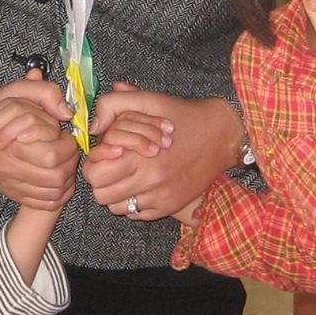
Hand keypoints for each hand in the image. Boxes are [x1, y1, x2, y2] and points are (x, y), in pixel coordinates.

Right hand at [0, 78, 76, 210]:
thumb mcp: (17, 91)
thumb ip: (45, 94)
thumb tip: (67, 113)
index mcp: (10, 145)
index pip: (52, 155)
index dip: (67, 145)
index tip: (65, 134)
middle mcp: (9, 169)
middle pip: (56, 177)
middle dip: (70, 162)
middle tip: (67, 149)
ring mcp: (11, 184)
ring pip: (53, 193)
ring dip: (68, 179)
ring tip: (65, 162)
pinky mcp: (13, 193)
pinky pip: (44, 204)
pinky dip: (58, 196)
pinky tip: (61, 180)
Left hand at [84, 89, 240, 220]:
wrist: (221, 134)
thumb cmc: (181, 116)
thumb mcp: (148, 100)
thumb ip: (113, 104)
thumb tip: (94, 126)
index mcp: (140, 156)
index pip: (95, 175)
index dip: (94, 163)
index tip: (104, 154)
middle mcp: (150, 182)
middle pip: (102, 195)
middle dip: (102, 180)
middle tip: (112, 166)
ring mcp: (161, 198)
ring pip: (118, 208)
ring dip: (116, 193)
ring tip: (125, 176)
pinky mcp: (171, 206)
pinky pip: (138, 215)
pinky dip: (134, 203)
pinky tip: (141, 185)